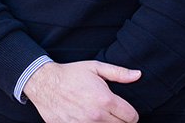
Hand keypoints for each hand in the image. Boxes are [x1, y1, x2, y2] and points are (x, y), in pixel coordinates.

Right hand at [23, 60, 140, 122]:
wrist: (45, 84)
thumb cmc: (72, 74)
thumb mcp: (95, 67)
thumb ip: (119, 72)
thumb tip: (138, 74)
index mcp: (105, 99)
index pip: (131, 117)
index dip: (131, 114)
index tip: (126, 111)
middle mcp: (97, 116)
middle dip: (120, 121)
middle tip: (113, 112)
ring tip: (101, 116)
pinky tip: (89, 120)